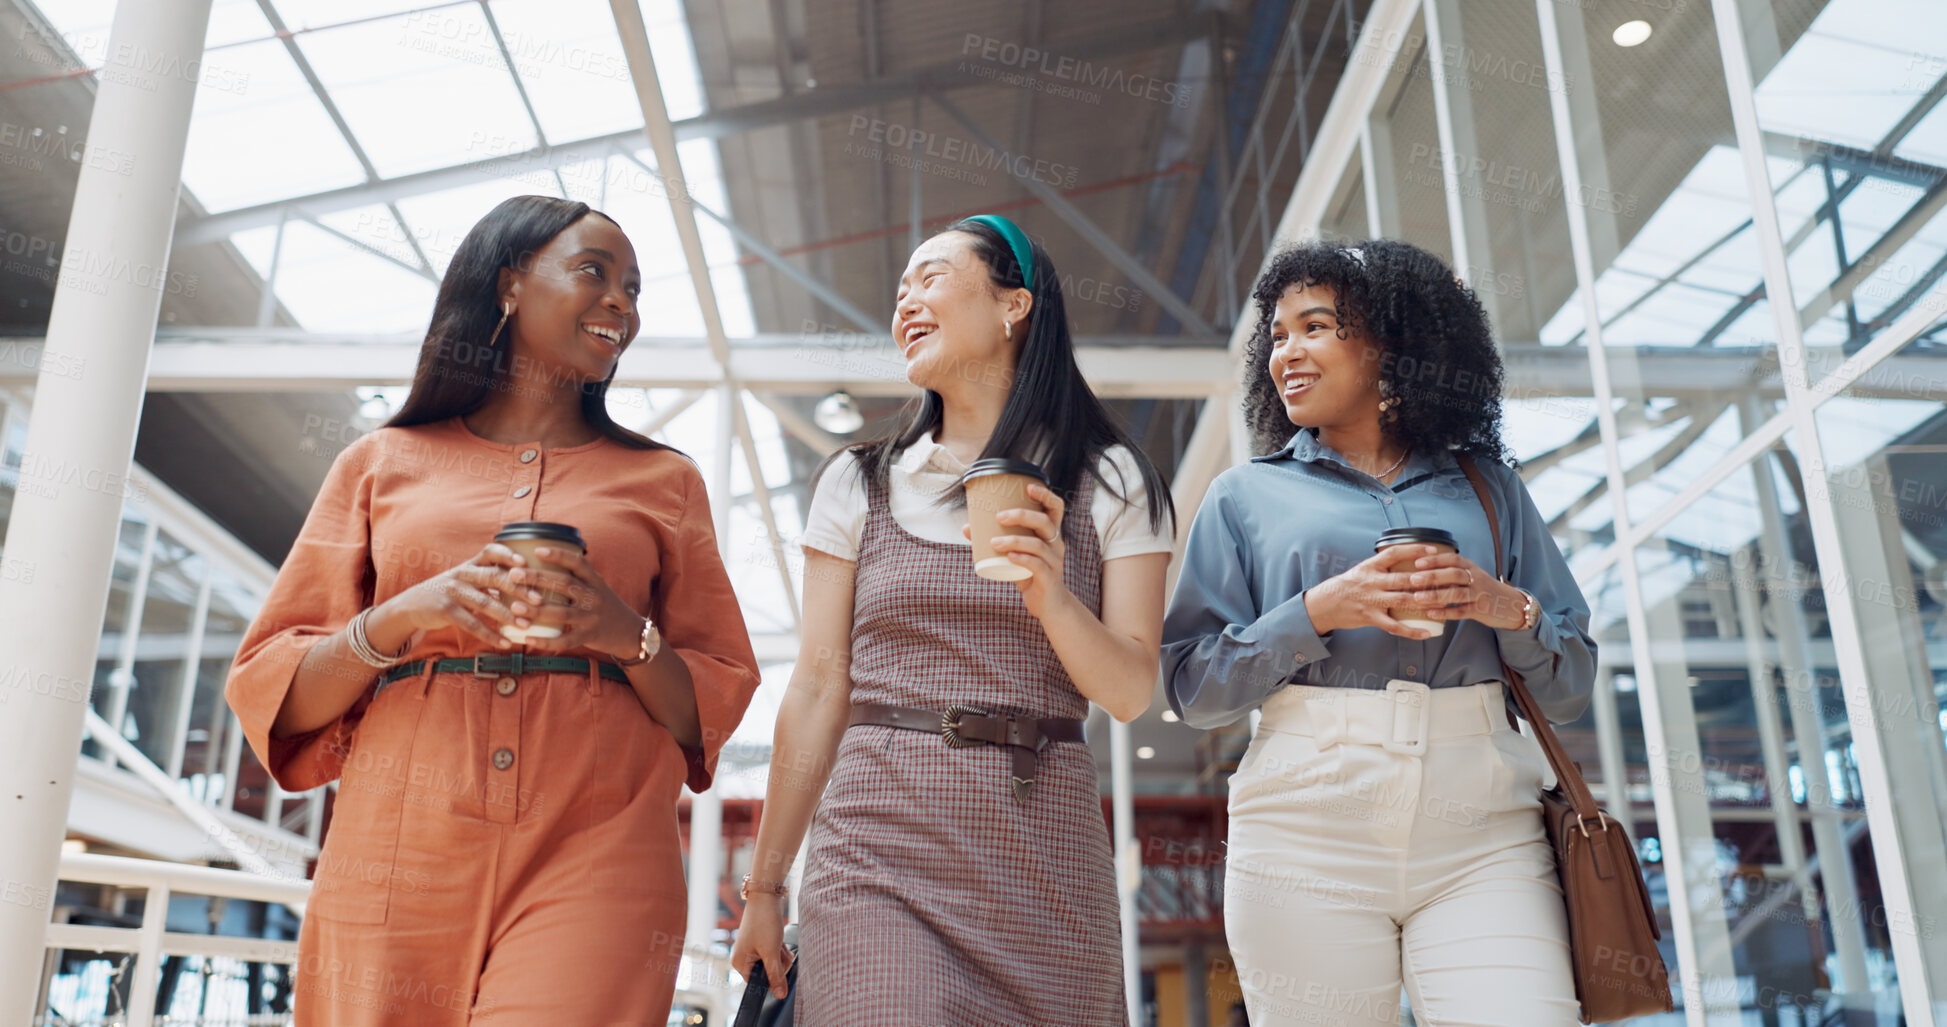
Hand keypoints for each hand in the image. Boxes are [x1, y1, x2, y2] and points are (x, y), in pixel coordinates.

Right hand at [382, 542, 533, 648]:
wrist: (411, 605)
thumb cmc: (450, 592)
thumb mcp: (467, 580)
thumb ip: (491, 580)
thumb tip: (527, 587)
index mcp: (470, 564)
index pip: (490, 552)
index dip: (508, 555)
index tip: (526, 563)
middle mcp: (462, 574)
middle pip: (493, 577)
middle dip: (518, 588)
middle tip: (538, 599)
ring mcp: (453, 592)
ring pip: (485, 602)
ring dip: (508, 615)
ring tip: (526, 624)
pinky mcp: (446, 611)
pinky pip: (472, 624)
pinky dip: (490, 635)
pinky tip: (505, 642)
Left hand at [506, 545, 647, 658]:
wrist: (630, 632)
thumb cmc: (606, 606)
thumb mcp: (597, 587)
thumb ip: (577, 578)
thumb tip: (544, 563)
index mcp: (595, 581)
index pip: (577, 562)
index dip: (558, 555)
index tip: (537, 551)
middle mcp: (595, 597)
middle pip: (564, 584)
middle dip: (537, 578)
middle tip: (514, 575)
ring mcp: (592, 617)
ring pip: (562, 613)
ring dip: (537, 610)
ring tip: (515, 607)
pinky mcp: (589, 636)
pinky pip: (565, 640)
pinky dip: (546, 641)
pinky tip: (528, 639)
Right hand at [729, 893, 793, 998]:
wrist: (767, 896)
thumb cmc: (763, 922)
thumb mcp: (771, 952)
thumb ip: (776, 975)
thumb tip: (780, 995)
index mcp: (740, 963)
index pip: (756, 983)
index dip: (770, 979)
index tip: (779, 969)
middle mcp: (744, 957)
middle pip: (766, 973)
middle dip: (778, 965)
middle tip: (779, 951)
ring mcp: (753, 949)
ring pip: (773, 963)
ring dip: (781, 956)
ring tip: (779, 943)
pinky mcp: (762, 942)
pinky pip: (774, 953)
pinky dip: (780, 949)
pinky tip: (781, 940)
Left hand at [963, 482, 1071, 620]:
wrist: (1048, 605)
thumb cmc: (1030, 574)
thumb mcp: (1014, 555)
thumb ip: (996, 540)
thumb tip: (967, 527)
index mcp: (1050, 534)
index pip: (1055, 508)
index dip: (1044, 494)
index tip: (1027, 486)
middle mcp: (1056, 544)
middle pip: (1044, 522)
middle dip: (1021, 515)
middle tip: (999, 516)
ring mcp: (1054, 561)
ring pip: (1038, 545)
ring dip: (1014, 540)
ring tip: (994, 542)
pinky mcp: (1049, 578)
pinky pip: (1037, 565)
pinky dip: (1022, 559)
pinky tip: (1009, 557)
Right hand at [1301, 546, 1439, 638]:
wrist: (1324, 604)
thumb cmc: (1346, 586)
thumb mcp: (1362, 570)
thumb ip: (1382, 566)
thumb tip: (1407, 559)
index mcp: (1370, 567)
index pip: (1395, 553)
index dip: (1415, 550)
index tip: (1433, 551)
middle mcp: (1371, 582)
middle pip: (1403, 578)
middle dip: (1426, 580)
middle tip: (1446, 580)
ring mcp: (1371, 600)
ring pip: (1403, 600)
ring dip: (1424, 602)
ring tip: (1443, 603)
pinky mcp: (1370, 618)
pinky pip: (1394, 626)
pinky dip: (1411, 631)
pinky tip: (1426, 633)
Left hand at [1404, 550, 1528, 629]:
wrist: (1511, 605)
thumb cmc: (1481, 589)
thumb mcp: (1470, 575)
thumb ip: (1450, 570)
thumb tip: (1419, 566)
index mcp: (1471, 567)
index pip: (1453, 559)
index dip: (1435, 560)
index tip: (1417, 562)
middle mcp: (1476, 578)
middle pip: (1454, 574)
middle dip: (1432, 576)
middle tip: (1413, 579)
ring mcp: (1479, 595)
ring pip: (1457, 594)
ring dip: (1436, 595)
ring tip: (1417, 598)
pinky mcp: (1481, 611)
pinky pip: (1462, 611)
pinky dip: (1446, 613)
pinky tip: (1431, 613)